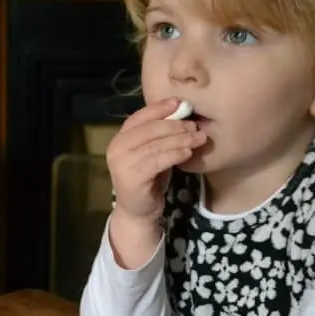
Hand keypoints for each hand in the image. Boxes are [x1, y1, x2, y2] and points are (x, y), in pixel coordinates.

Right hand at [106, 98, 205, 224]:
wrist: (138, 212)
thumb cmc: (148, 180)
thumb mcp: (153, 153)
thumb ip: (160, 136)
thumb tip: (181, 112)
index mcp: (120, 138)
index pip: (139, 117)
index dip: (159, 108)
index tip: (179, 103)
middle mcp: (117, 148)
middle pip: (150, 129)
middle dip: (176, 126)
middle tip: (195, 127)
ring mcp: (122, 163)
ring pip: (156, 144)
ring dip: (180, 140)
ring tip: (198, 139)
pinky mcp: (131, 177)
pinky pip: (157, 160)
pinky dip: (174, 154)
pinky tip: (187, 153)